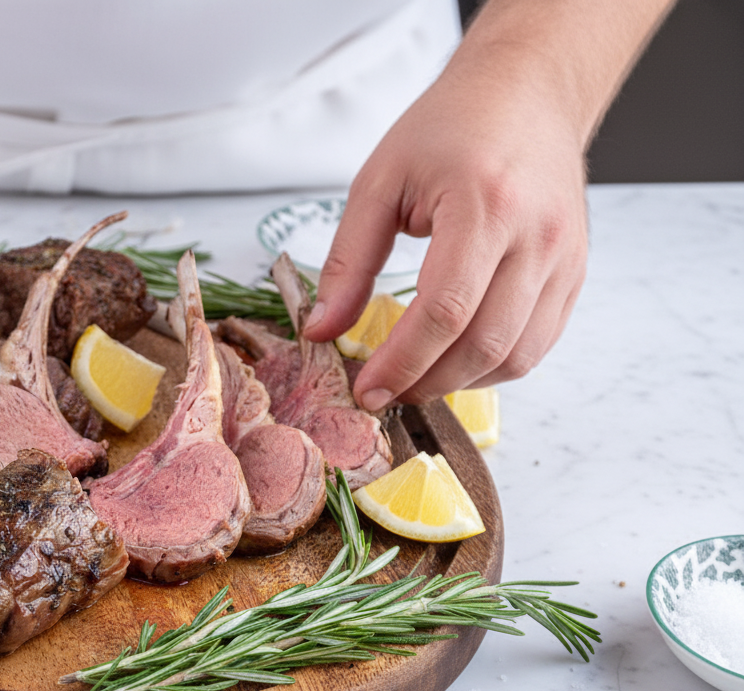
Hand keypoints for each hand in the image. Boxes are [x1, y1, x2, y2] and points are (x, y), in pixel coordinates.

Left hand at [301, 49, 589, 409]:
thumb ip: (349, 261)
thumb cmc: (452, 127)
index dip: (401, 363)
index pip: (444, 312)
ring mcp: (564, 258)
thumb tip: (322, 330)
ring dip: (459, 382)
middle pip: (482, 344)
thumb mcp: (380, 181)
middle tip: (382, 392)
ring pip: (516, 356)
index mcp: (486, 207)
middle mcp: (536, 238)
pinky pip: (537, 344)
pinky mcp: (574, 273)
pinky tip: (453, 360)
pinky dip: (492, 366)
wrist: (527, 93)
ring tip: (413, 379)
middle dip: (425, 382)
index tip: (365, 389)